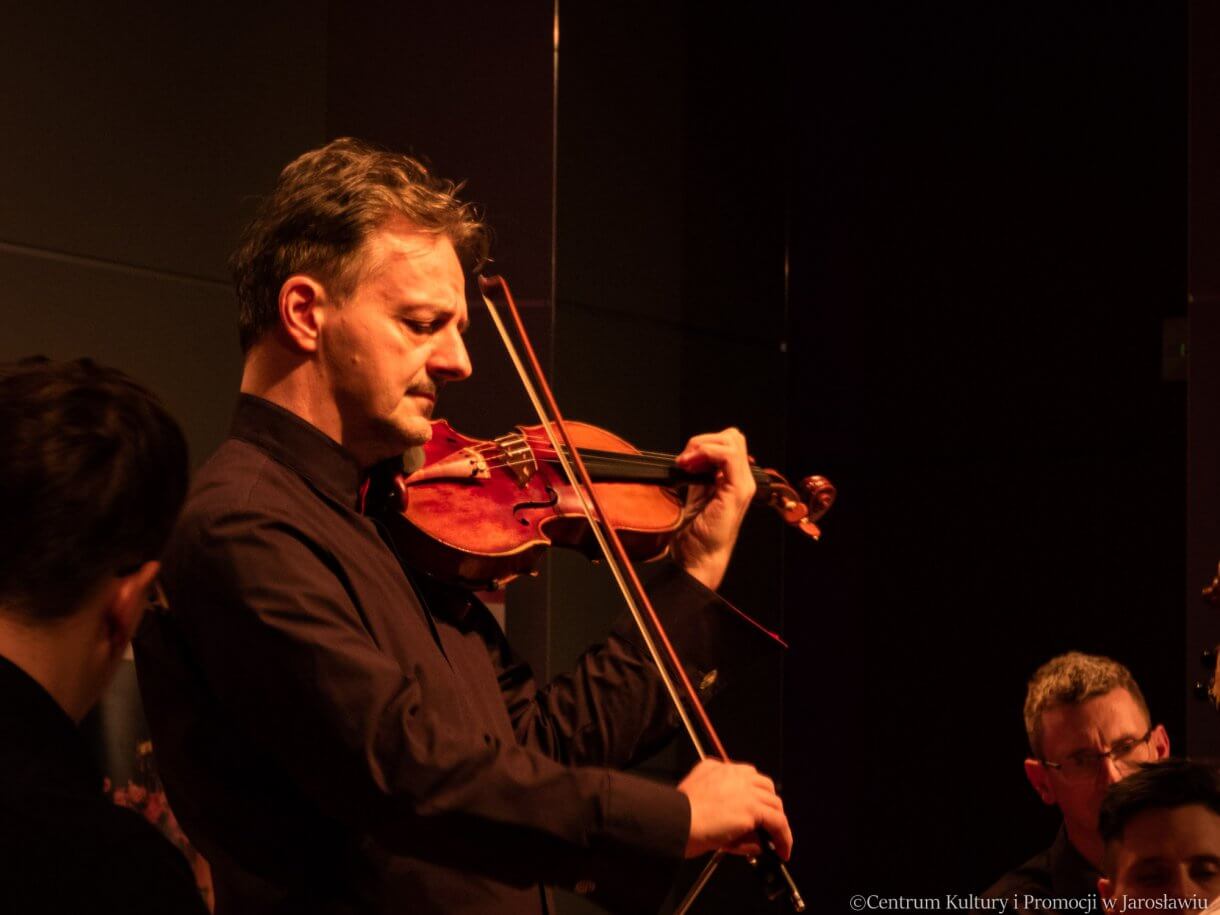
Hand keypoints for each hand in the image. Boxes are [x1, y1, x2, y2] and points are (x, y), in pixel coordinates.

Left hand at [669, 427, 755, 590]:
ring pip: (732, 441)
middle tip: (685, 460)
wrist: (698, 558)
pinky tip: (692, 465)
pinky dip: (708, 452)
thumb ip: (697, 475)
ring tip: (687, 463)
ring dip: (704, 446)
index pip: (727, 443)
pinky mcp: (737, 491)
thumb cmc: (696, 534)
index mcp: (732, 480)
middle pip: (732, 437)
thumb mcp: (694, 495)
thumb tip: (688, 456)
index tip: (683, 460)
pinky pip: (729, 456)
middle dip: (704, 441)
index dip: (704, 444)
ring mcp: (742, 485)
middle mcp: (742, 480)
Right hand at [677, 758, 791, 859]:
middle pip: (765, 787)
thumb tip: (735, 818)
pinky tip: (783, 850)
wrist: (676, 822)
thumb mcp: (697, 797)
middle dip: (768, 806)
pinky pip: (778, 822)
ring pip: (774, 804)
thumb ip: (717, 800)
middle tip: (768, 826)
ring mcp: (745, 790)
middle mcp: (733, 774)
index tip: (755, 809)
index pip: (746, 776)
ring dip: (777, 824)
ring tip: (777, 842)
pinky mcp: (752, 809)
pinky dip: (784, 837)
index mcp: (716, 768)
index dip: (754, 795)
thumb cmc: (678, 816)